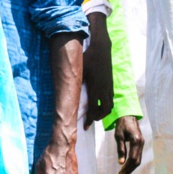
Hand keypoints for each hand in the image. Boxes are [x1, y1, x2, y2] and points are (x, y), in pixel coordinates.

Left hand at [83, 12, 113, 127]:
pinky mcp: (111, 81)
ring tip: (96, 113)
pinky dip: (106, 102)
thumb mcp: (79, 69)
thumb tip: (61, 89)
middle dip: (98, 117)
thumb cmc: (87, 57)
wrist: (101, 47)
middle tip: (90, 120)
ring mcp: (109, 85)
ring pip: (110, 104)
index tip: (84, 126)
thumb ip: (73, 81)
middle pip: (105, 110)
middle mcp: (104, 88)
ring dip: (104, 111)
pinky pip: (111, 97)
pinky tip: (100, 101)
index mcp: (95, 87)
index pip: (94, 109)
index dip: (90, 119)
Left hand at [113, 115, 143, 173]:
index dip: (127, 167)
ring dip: (131, 167)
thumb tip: (121, 163)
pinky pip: (138, 155)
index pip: (133, 158)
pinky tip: (127, 166)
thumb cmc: (122, 124)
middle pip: (137, 161)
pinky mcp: (140, 144)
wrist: (128, 115)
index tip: (120, 173)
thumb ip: (120, 149)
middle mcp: (141, 143)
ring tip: (123, 173)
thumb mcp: (118, 136)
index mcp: (136, 141)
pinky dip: (133, 162)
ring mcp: (142, 144)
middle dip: (129, 169)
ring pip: (138, 159)